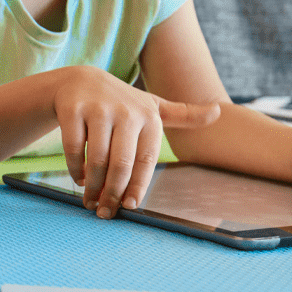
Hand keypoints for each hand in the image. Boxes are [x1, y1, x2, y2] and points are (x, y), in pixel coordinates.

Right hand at [52, 66, 220, 218]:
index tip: (130, 207)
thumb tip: (218, 113)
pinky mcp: (73, 109)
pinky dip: (75, 168)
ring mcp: (98, 109)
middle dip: (112, 193)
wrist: (81, 80)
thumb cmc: (122, 102)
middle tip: (105, 211)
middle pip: (121, 163)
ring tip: (90, 198)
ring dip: (92, 186)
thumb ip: (184, 115)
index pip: (146, 160)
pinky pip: (74, 148)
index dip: (138, 186)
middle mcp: (125, 112)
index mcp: (149, 116)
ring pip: (97, 159)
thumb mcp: (153, 107)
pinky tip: (78, 178)